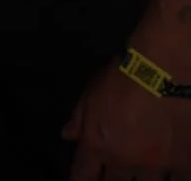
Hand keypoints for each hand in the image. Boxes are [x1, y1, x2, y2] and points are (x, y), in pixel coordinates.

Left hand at [64, 53, 190, 178]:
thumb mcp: (92, 95)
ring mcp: (156, 166)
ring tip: (141, 173)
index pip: (82, 175)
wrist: (165, 74)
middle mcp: (124, 161)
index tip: (85, 180)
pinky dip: (172, 178)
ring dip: (142, 180)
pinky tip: (171, 175)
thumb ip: (79, 119)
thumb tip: (67, 135)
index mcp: (97, 145)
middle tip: (114, 175)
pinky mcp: (184, 164)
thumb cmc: (123, 79)